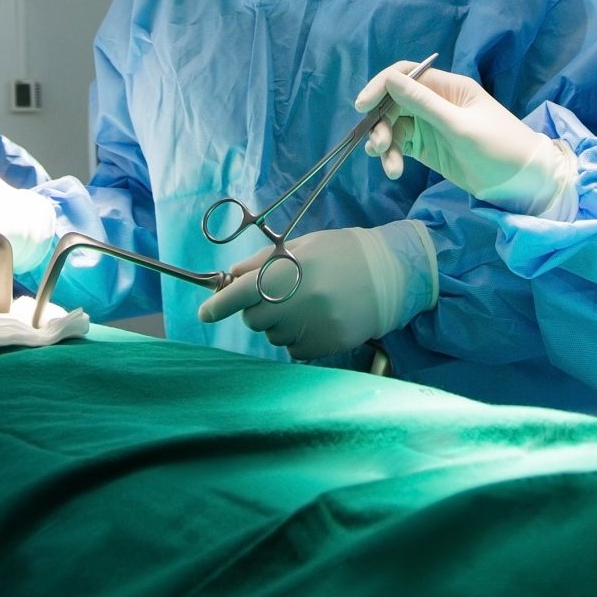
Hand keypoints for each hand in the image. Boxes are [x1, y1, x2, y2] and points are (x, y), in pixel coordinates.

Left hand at [196, 223, 434, 358]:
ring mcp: (314, 327)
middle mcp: (299, 302)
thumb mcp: (302, 246)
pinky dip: (297, 338)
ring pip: (274, 336)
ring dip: (279, 324)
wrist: (392, 274)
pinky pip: (295, 349)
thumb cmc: (342, 253)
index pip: (243, 292)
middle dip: (257, 309)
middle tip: (278, 294)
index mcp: (291, 271)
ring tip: (306, 304)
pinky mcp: (327, 346)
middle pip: (254, 319)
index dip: (219, 304)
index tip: (204, 313)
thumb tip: (231, 277)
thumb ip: (263, 262)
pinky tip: (317, 320)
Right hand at [355, 63, 573, 216]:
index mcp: (448, 87)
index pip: (405, 75)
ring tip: (388, 165)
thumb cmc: (500, 147)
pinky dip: (392, 156)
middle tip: (378, 146)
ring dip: (385, 142)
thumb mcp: (460, 126)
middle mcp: (436, 102)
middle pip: (394, 102)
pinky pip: (401, 145)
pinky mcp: (428, 148)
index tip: (363, 106)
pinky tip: (394, 170)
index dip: (381, 86)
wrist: (524, 183)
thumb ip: (424, 104)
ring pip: (395, 126)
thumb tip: (390, 80)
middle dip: (381, 122)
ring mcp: (431, 126)